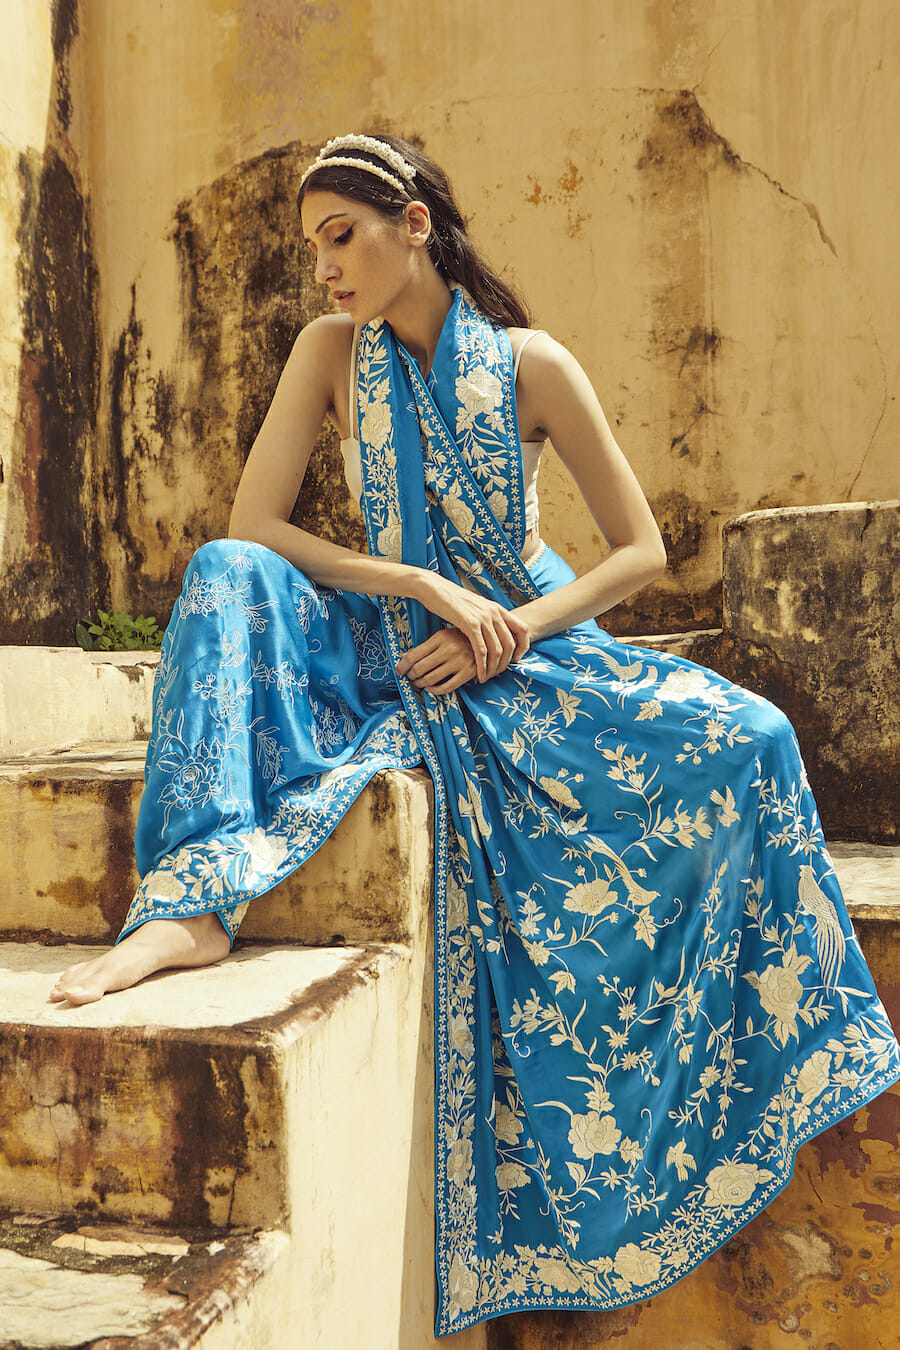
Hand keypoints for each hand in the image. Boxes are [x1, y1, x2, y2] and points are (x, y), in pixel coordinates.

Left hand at [395, 628, 477, 693]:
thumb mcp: (442, 636)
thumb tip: (404, 657)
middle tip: (410, 677)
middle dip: (411, 676)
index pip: (413, 655)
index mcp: (440, 638)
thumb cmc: (460, 638)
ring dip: (421, 684)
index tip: (398, 671)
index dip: (402, 666)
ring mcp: (459, 662)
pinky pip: (446, 687)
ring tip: (419, 683)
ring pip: (431, 679)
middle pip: (420, 668)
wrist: (488, 640)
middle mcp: (449, 649)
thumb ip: (425, 647)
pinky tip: (430, 688)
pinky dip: (434, 691)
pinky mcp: (468, 673)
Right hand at [409, 573, 529, 682]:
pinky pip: (481, 650)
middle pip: (510, 644)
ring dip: (493, 668)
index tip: (516, 658)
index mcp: (497, 608)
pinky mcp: (470, 624)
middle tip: (497, 674)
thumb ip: (487, 618)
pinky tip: (479, 674)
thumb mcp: (476, 606)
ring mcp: (483, 618)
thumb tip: (492, 632)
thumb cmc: (452, 599)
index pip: (522, 628)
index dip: (523, 646)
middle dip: (505, 663)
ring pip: (497, 650)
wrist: (434, 588)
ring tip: (487, 677)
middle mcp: (494, 612)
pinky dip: (482, 665)